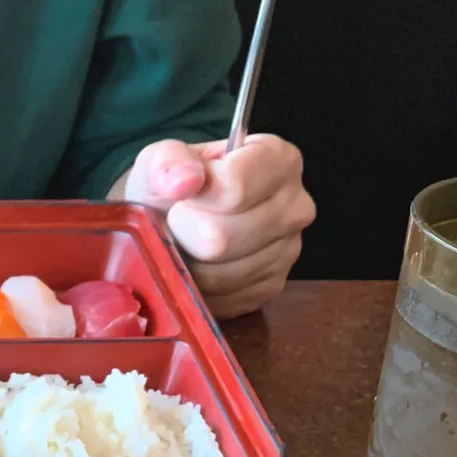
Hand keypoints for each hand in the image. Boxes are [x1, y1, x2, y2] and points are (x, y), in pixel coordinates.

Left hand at [114, 135, 315, 318]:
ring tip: (186, 243)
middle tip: (177, 223)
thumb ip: (168, 160)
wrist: (174, 220)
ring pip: (220, 274)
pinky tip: (198, 265)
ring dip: (190, 264)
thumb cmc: (174, 185)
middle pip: (222, 238)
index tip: (181, 197)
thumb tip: (183, 182)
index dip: (194, 199)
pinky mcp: (272, 287)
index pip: (234, 188)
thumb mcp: (161, 158)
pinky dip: (200, 288)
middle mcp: (295, 205)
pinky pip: (224, 299)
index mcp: (278, 160)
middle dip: (186, 234)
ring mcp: (289, 250)